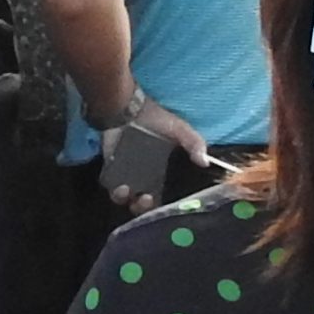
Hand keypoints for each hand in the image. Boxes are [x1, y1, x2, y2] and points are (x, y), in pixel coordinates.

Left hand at [98, 100, 213, 217]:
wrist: (128, 107)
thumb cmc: (156, 118)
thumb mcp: (180, 130)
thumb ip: (194, 143)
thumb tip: (205, 161)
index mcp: (159, 172)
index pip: (160, 196)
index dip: (161, 205)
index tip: (164, 205)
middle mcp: (142, 175)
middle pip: (140, 202)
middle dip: (142, 207)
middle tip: (144, 199)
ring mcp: (124, 172)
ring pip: (122, 197)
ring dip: (124, 199)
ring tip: (127, 191)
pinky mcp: (109, 166)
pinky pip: (108, 183)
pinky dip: (112, 187)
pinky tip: (118, 184)